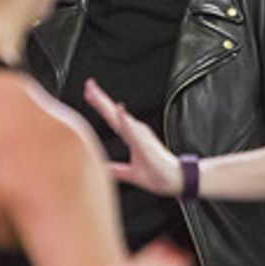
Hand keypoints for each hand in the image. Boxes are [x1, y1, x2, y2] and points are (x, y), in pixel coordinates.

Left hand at [84, 78, 182, 195]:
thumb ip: (117, 170)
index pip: (113, 118)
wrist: (175, 181)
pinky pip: (133, 129)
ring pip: (120, 116)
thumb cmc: (158, 174)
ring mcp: (141, 135)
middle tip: (89, 84)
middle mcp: (135, 131)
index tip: (89, 93)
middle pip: (113, 112)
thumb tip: (103, 169)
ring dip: (108, 104)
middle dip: (100, 98)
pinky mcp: (146, 143)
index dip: (100, 105)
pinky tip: (119, 109)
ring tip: (96, 93)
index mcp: (132, 136)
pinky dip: (125, 118)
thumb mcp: (131, 173)